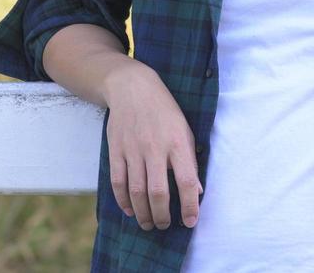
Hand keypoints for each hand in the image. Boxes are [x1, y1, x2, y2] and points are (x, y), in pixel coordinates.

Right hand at [101, 61, 201, 230]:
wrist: (132, 87)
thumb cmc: (164, 111)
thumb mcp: (185, 130)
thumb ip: (190, 160)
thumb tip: (197, 191)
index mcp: (177, 142)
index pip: (186, 181)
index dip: (190, 205)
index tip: (190, 222)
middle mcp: (155, 147)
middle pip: (157, 191)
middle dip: (162, 215)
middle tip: (164, 225)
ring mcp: (133, 149)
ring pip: (136, 191)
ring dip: (143, 213)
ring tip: (148, 223)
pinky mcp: (116, 149)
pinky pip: (118, 181)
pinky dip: (123, 200)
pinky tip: (130, 210)